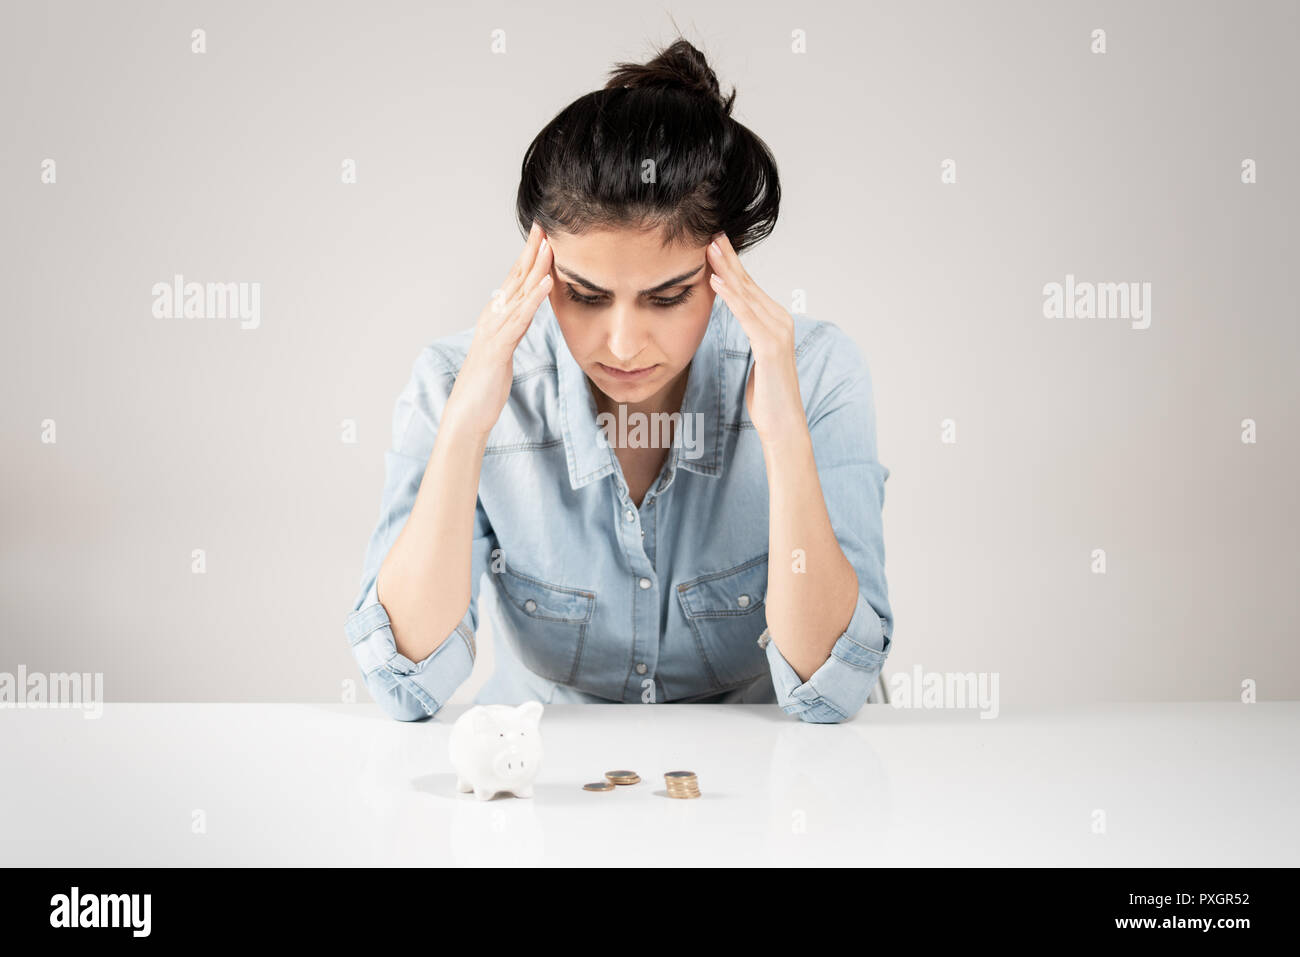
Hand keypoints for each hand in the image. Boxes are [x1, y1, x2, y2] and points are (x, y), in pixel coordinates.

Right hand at [444, 222, 553, 438]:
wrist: (467, 411)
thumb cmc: (486, 383)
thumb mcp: (504, 349)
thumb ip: (513, 328)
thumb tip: (524, 314)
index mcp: (496, 317)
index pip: (515, 280)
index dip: (529, 256)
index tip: (543, 234)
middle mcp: (493, 317)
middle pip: (515, 278)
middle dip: (531, 251)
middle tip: (544, 225)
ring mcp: (494, 331)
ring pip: (518, 293)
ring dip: (535, 268)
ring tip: (550, 246)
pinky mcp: (498, 348)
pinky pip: (519, 319)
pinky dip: (533, 300)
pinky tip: (546, 284)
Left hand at [706, 233, 807, 447]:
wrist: (783, 424)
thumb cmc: (768, 395)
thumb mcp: (756, 356)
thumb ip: (751, 333)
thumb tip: (738, 319)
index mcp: (775, 321)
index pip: (749, 287)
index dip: (731, 264)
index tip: (714, 243)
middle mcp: (780, 320)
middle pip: (748, 283)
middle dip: (728, 258)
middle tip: (710, 233)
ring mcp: (777, 332)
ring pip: (746, 295)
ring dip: (726, 269)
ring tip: (709, 249)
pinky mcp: (770, 346)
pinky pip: (746, 316)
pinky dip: (730, 297)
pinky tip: (716, 282)